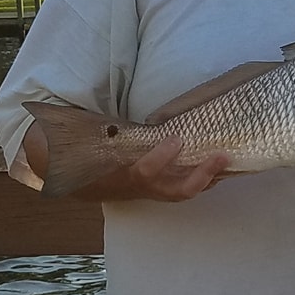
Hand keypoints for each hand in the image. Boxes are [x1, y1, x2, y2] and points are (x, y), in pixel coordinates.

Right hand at [20, 125, 227, 201]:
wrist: (73, 180)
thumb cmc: (78, 150)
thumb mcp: (77, 135)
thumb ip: (82, 122)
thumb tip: (64, 103)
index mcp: (120, 173)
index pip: (144, 173)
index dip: (162, 159)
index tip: (176, 139)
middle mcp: (138, 186)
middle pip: (175, 191)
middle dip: (200, 177)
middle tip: (222, 156)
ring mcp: (151, 190)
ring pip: (184, 192)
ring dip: (209, 177)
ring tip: (230, 158)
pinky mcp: (161, 188)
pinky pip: (186, 186)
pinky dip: (205, 176)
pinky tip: (222, 162)